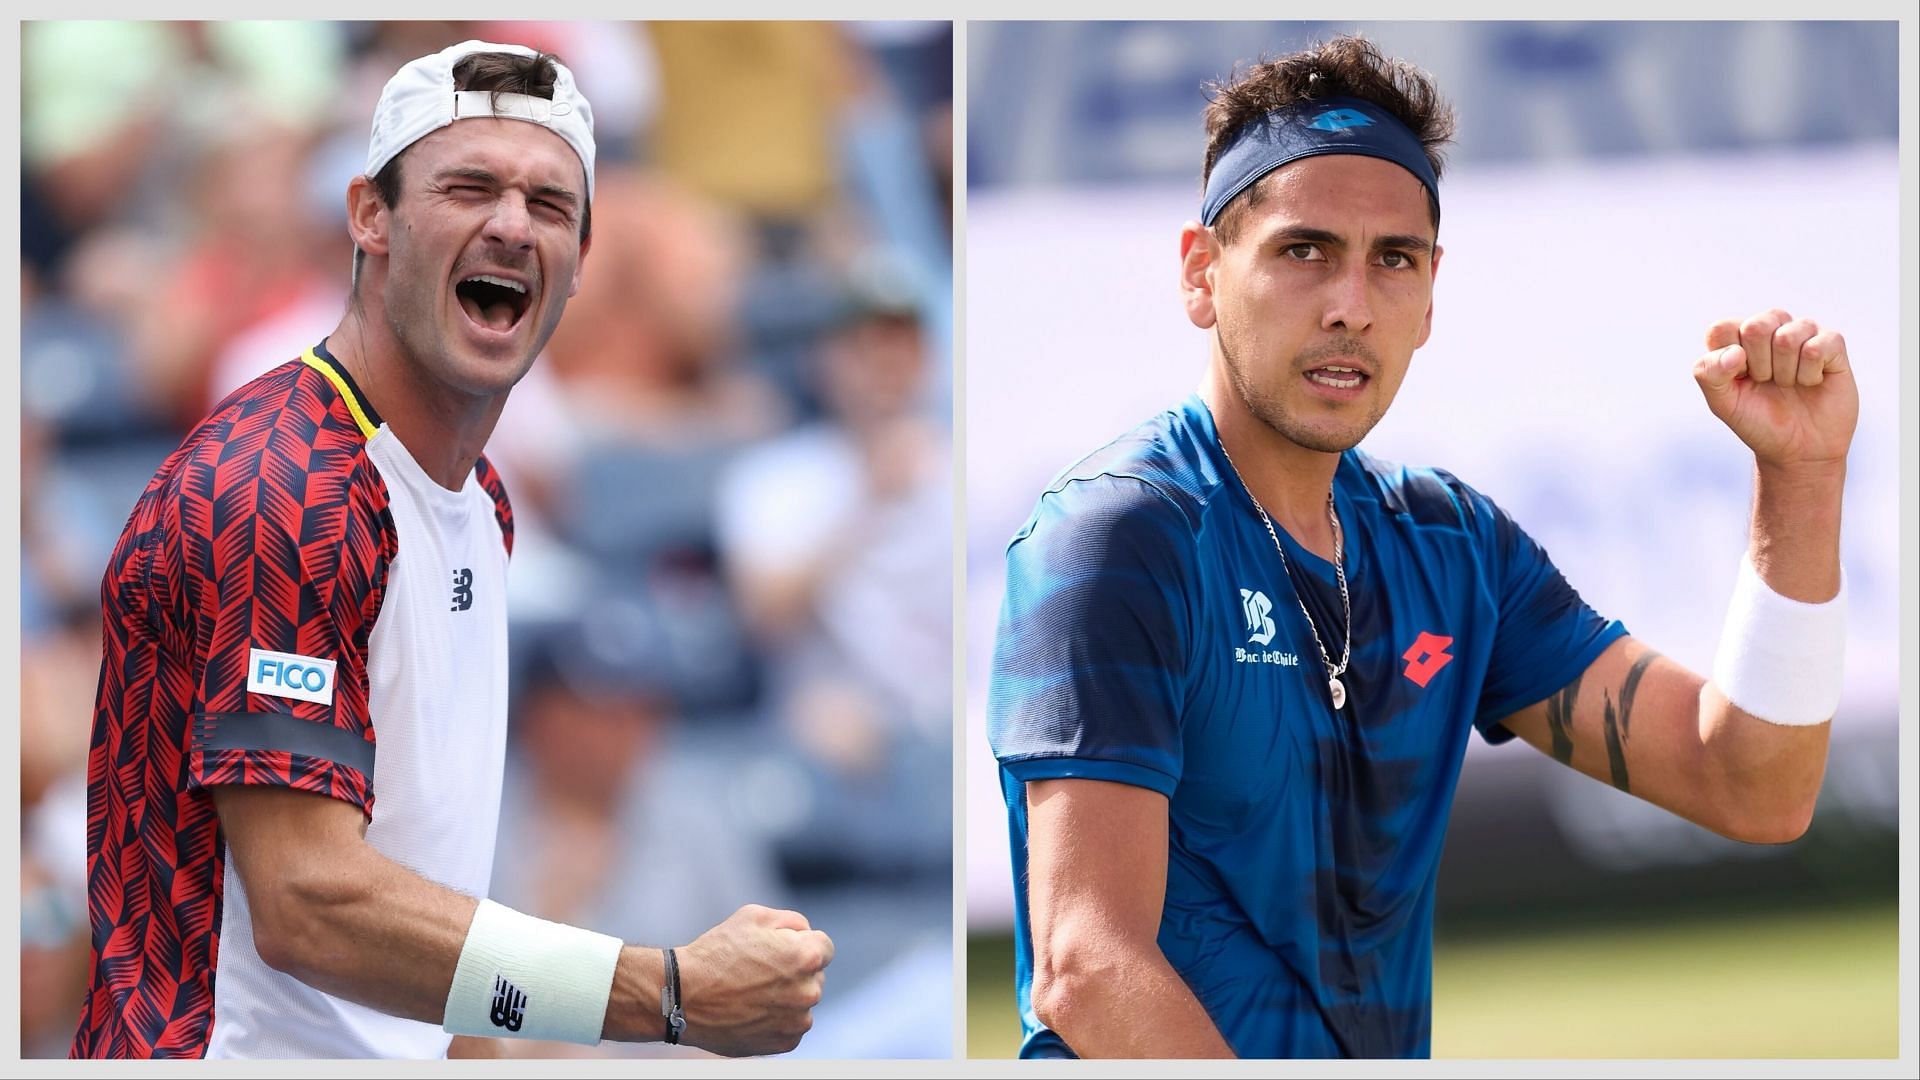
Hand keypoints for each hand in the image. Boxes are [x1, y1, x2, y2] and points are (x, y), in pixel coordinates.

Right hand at [677, 904, 833, 1055]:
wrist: (683, 997)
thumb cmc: (716, 953)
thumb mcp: (754, 916)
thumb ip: (792, 921)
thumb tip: (806, 933)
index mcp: (806, 957)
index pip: (824, 947)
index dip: (800, 944)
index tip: (779, 950)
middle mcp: (809, 991)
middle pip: (814, 975)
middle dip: (794, 971)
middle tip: (758, 971)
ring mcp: (797, 1020)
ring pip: (802, 1002)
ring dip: (787, 997)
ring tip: (751, 992)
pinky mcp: (785, 1043)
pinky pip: (791, 1026)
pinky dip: (777, 1019)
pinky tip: (751, 1010)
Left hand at [1693, 309, 1858, 469]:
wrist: (1799, 449)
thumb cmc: (1758, 421)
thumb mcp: (1723, 404)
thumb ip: (1710, 375)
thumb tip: (1734, 352)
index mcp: (1737, 338)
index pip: (1722, 329)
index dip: (1729, 361)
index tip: (1740, 380)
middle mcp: (1770, 328)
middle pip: (1756, 327)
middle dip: (1759, 366)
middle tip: (1767, 382)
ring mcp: (1802, 333)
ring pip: (1787, 336)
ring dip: (1786, 372)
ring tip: (1788, 384)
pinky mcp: (1832, 343)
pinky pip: (1817, 348)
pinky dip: (1809, 375)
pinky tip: (1811, 382)